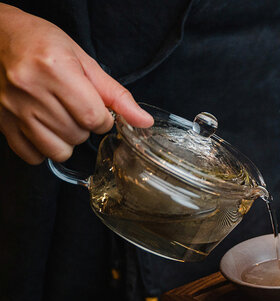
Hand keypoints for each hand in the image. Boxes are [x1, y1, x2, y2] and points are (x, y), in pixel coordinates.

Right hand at [0, 4, 152, 164]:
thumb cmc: (42, 44)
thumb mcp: (84, 61)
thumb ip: (116, 94)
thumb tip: (143, 121)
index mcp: (54, 69)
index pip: (93, 117)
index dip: (104, 118)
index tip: (99, 110)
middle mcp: (30, 89)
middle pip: (77, 135)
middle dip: (86, 126)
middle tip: (76, 107)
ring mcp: (12, 108)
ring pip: (57, 150)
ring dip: (68, 139)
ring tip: (61, 117)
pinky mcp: (2, 123)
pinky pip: (32, 156)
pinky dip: (44, 149)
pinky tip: (45, 128)